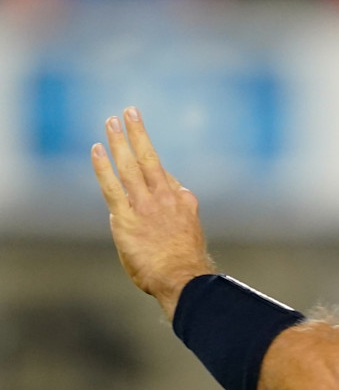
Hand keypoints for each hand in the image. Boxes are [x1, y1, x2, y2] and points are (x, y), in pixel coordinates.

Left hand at [91, 107, 214, 318]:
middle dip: (138, 133)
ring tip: (111, 121)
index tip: (144, 156)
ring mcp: (146, 206)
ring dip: (120, 141)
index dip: (153, 167)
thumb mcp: (189, 235)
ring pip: (130, 165)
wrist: (184, 278)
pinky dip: (103, 167)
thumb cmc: (186, 265)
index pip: (164, 176)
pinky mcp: (127, 218)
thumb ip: (175, 220)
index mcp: (184, 201)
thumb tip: (160, 213)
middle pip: (150, 158)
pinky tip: (97, 149)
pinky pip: (112, 186)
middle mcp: (166, 197)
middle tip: (129, 112)